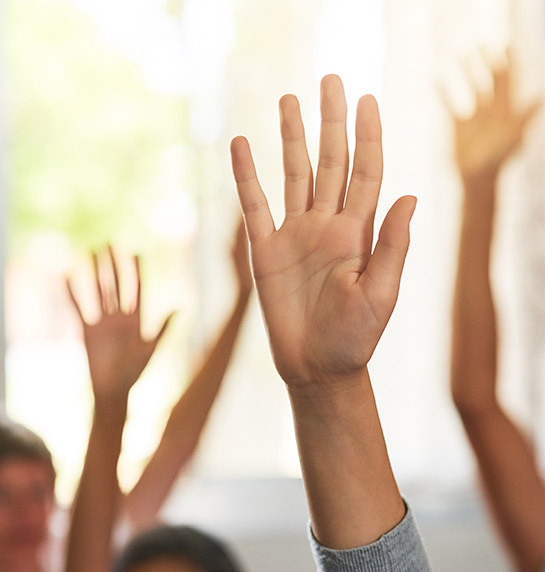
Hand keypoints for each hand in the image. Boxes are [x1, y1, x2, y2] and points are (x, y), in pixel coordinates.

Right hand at [67, 248, 171, 406]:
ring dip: (94, 271)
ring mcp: (102, 321)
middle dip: (114, 264)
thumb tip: (182, 308)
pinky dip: (72, 292)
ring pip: (97, 290)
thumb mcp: (152, 348)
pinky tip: (66, 275)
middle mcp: (119, 316)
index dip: (137, 272)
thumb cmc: (135, 372)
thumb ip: (166, 328)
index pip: (137, 289)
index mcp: (136, 319)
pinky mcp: (87, 330)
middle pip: (116, 284)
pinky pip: (78, 307)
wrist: (114, 391)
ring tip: (90, 251)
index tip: (136, 252)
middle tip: (110, 241)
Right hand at [231, 75, 414, 389]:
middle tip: (329, 81)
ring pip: (294, 175)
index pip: (366, 172)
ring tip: (288, 101)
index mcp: (358, 233)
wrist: (317, 367)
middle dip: (330, 121)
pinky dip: (247, 177)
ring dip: (291, 138)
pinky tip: (241, 146)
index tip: (366, 100)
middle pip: (331, 162)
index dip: (367, 136)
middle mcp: (327, 226)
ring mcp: (295, 235)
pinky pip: (254, 206)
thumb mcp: (380, 294)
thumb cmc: (354, 338)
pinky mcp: (266, 250)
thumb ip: (392, 247)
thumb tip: (410, 197)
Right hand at [448, 53, 540, 179]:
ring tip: (462, 54)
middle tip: (482, 43)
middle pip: (491, 80)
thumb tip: (541, 98)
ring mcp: (476, 118)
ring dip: (468, 72)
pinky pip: (451, 105)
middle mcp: (492, 110)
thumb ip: (525, 118)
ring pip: (472, 88)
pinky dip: (444, 93)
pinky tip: (437, 81)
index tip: (505, 44)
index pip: (509, 80)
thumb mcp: (513, 137)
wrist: (477, 178)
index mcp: (507, 110)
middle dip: (488, 61)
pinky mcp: (460, 127)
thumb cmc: (497, 160)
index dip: (508, 62)